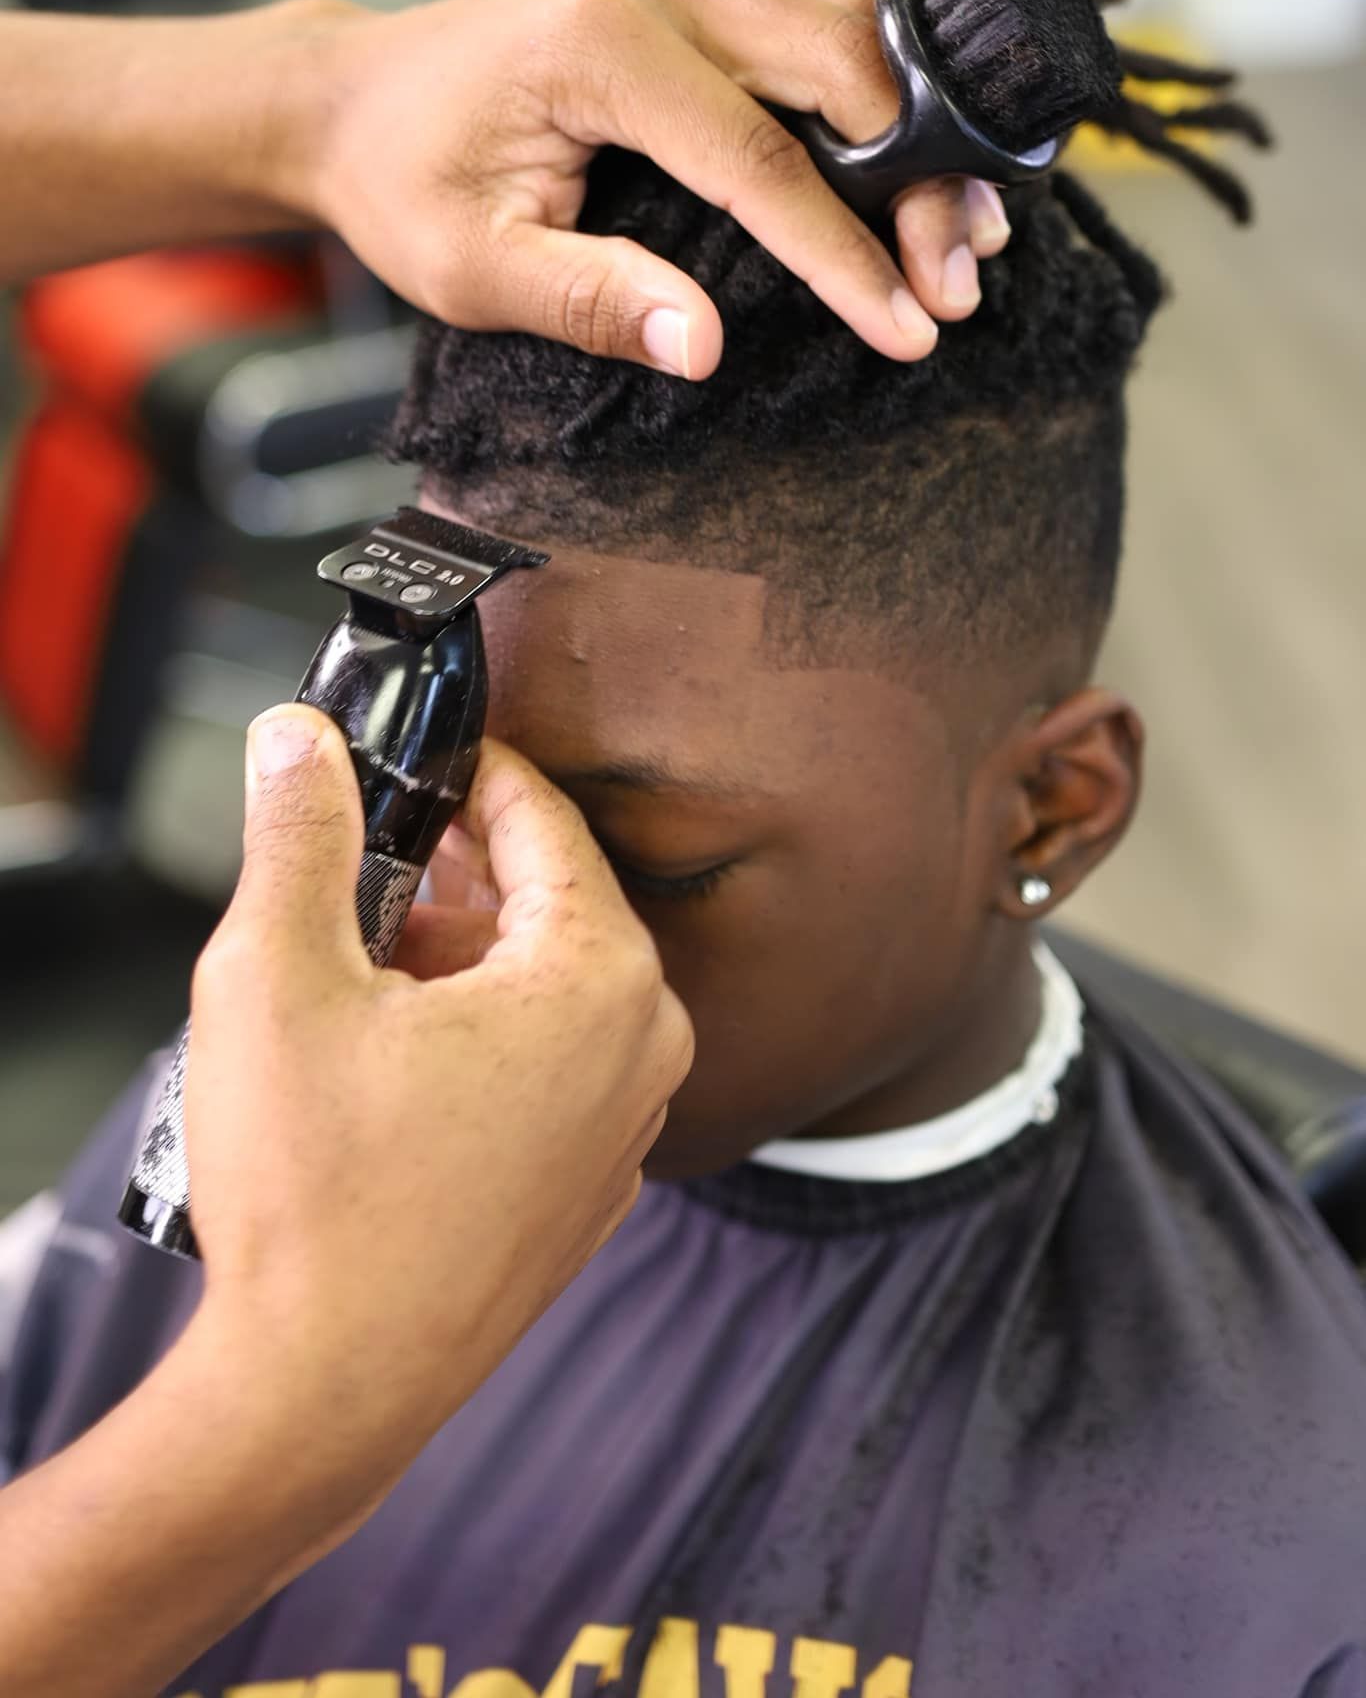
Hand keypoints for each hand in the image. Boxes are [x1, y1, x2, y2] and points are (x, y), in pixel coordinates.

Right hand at [185, 705, 692, 1476]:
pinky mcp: (591, 1188)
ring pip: (551, 988)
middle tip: (364, 859)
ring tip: (360, 965)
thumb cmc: (316, 1200)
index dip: (472, 773)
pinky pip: (553, 1068)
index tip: (414, 754)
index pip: (545, 821)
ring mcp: (629, 1129)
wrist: (324, 1391)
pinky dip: (486, 1038)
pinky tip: (394, 1057)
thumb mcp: (279, 973)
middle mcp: (647, 1049)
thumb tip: (299, 741)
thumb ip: (300, 834)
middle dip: (457, 873)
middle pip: (553, 903)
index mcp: (602, 979)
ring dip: (464, 958)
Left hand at [307, 0, 1011, 376]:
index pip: (763, 159)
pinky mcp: (708, 5)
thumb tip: (703, 347)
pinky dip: (893, 98)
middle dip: (923, 180)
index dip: (846, 255)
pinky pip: (830, 34)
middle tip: (960, 287)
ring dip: (927, 130)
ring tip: (969, 238)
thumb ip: (586, 299)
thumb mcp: (468, 265)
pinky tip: (927, 174)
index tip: (911, 330)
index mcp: (606, 47)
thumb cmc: (403, 181)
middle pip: (848, 69)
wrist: (354, 98)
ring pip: (860, 34)